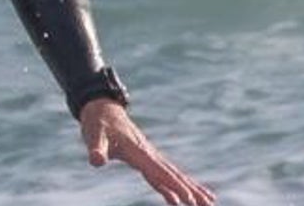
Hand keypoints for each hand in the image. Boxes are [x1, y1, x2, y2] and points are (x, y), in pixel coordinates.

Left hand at [80, 98, 215, 205]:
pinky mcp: (146, 157)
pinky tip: (182, 197)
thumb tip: (96, 161)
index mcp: (137, 151)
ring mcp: (149, 155)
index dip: (173, 185)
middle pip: (173, 174)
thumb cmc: (97, 122)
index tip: (189, 199)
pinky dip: (176, 184)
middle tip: (209, 205)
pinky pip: (164, 174)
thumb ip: (95, 148)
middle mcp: (148, 153)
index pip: (158, 171)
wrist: (102, 108)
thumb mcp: (93, 135)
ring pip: (173, 174)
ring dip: (190, 188)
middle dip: (191, 190)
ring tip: (209, 202)